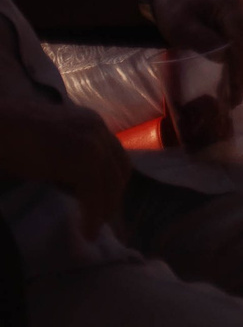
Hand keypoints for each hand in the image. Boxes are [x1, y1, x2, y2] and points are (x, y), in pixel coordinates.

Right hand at [0, 97, 129, 236]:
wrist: (1, 127)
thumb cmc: (14, 140)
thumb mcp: (52, 150)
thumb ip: (70, 162)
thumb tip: (78, 190)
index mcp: (92, 124)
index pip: (116, 156)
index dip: (114, 182)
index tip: (107, 202)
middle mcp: (98, 130)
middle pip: (119, 169)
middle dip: (113, 196)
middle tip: (103, 219)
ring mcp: (93, 143)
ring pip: (110, 183)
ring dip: (104, 210)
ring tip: (93, 231)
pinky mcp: (83, 159)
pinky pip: (95, 192)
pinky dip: (93, 215)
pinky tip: (87, 231)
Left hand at [147, 0, 242, 117]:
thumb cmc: (173, 7)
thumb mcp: (181, 25)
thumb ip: (203, 40)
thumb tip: (224, 59)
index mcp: (231, 6)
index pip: (241, 37)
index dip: (240, 63)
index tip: (234, 86)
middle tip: (235, 97)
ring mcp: (242, 16)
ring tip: (235, 92)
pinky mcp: (237, 23)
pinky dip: (239, 61)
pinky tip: (234, 77)